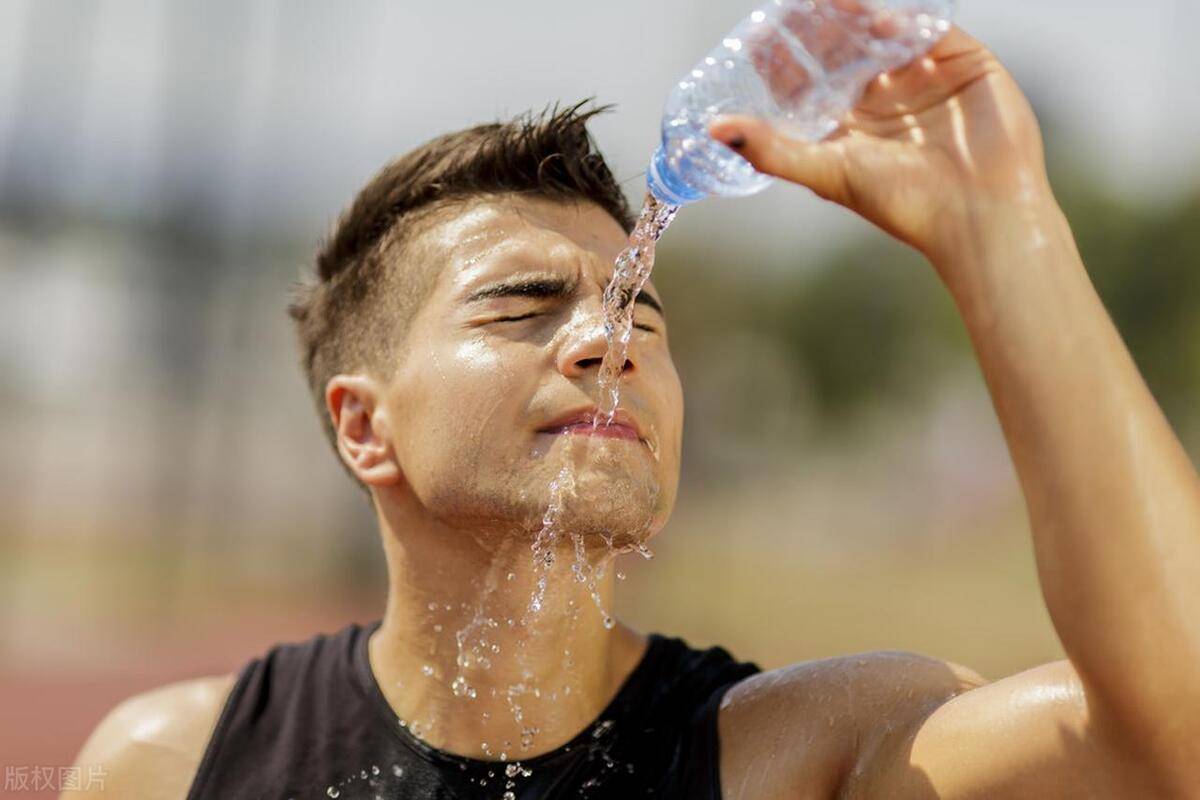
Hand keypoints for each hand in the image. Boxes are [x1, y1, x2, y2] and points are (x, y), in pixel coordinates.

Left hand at [710, 24, 1052, 260]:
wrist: (978, 215)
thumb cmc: (902, 203)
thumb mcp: (827, 171)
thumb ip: (772, 150)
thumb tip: (714, 130)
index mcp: (852, 124)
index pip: (812, 80)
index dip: (787, 59)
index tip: (759, 38)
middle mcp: (886, 98)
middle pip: (846, 50)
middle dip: (819, 28)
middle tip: (791, 8)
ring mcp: (926, 78)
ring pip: (885, 33)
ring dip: (857, 16)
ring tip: (827, 1)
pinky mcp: (966, 64)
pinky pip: (932, 30)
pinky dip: (905, 21)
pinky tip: (876, 20)